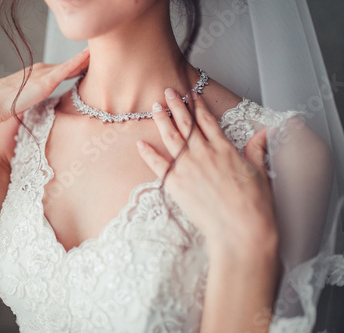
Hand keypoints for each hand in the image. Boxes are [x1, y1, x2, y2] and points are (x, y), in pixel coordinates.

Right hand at [0, 48, 89, 125]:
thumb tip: (37, 110)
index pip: (60, 70)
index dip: (74, 67)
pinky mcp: (45, 81)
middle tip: (98, 55)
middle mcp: (40, 70)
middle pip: (67, 65)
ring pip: (69, 64)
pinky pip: (66, 69)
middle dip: (82, 61)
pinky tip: (88, 56)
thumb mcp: (23, 102)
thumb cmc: (2, 106)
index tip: (87, 66)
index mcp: (36, 75)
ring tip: (98, 52)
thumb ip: (34, 101)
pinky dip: (78, 61)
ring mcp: (43, 74)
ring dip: (83, 58)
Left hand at [136, 89, 277, 256]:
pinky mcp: (175, 183)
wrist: (240, 229)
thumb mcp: (259, 172)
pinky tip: (140, 143)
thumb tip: (265, 132)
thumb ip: (256, 149)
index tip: (191, 94)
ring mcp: (188, 167)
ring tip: (154, 106)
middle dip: (176, 105)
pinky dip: (147, 153)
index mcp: (224, 149)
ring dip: (161, 120)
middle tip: (167, 92)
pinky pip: (157, 164)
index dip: (198, 105)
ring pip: (171, 137)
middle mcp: (203, 153)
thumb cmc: (253, 204)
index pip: (207, 120)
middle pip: (186, 123)